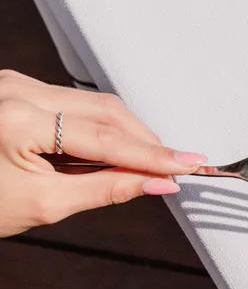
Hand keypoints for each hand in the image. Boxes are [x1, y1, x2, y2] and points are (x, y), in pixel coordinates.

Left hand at [0, 69, 202, 235]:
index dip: (153, 155)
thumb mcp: (44, 204)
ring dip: (122, 134)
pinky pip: (72, 103)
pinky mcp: (13, 88)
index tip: (188, 166)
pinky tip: (106, 151)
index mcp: (17, 120)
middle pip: (104, 110)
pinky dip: (96, 127)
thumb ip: (108, 188)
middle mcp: (15, 91)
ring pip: (92, 104)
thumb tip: (158, 183)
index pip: (105, 137)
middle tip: (172, 169)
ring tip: (140, 166)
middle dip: (143, 141)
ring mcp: (13, 84)